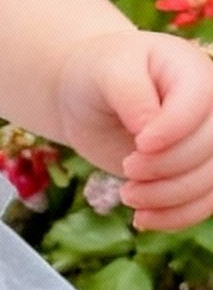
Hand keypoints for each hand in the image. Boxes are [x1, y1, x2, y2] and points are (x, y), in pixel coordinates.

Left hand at [57, 27, 212, 227]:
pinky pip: (203, 203)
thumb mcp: (107, 72)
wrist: (89, 99)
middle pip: (209, 147)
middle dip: (167, 166)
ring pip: (210, 181)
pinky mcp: (194, 172)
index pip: (199, 104)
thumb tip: (150, 127)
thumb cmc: (98, 76)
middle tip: (127, 167)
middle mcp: (209, 107)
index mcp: (192, 71)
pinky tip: (142, 219)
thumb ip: (131, 94)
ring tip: (127, 195)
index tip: (140, 144)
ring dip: (169, 197)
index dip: (174, 130)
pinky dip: (175, 217)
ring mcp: (205, 142)